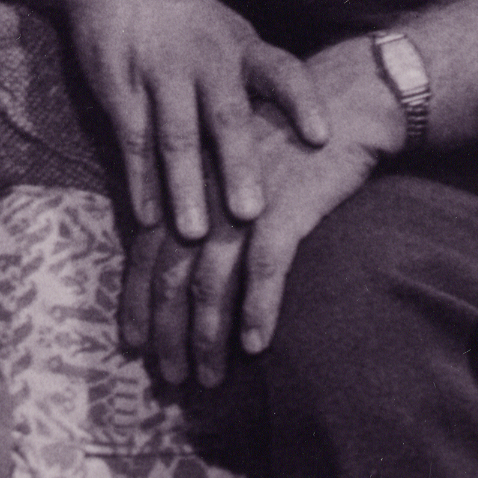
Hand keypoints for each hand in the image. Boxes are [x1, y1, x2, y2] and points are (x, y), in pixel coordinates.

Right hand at [64, 0, 328, 238]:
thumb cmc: (183, 11)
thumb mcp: (226, 30)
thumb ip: (254, 76)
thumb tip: (303, 132)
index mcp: (240, 46)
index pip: (282, 72)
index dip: (303, 103)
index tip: (323, 138)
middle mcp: (205, 58)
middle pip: (226, 115)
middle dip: (239, 165)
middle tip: (252, 213)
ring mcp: (161, 72)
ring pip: (175, 135)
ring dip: (185, 186)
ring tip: (194, 233)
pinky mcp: (121, 86)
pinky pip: (133, 139)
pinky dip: (141, 180)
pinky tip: (147, 217)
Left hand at [120, 35, 405, 385]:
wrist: (345, 100)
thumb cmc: (289, 135)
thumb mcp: (233, 162)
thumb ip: (204, 202)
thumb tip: (186, 262)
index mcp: (187, 180)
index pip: (146, 250)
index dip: (137, 300)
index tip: (132, 342)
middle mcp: (205, 192)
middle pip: (171, 273)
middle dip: (167, 332)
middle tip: (170, 377)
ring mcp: (243, 201)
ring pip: (211, 281)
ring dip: (207, 336)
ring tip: (208, 376)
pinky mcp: (286, 207)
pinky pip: (264, 270)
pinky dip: (257, 311)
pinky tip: (256, 344)